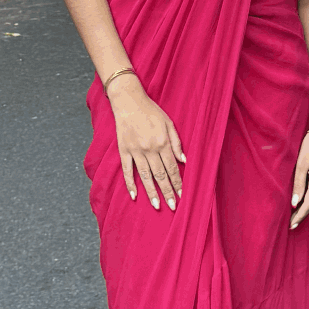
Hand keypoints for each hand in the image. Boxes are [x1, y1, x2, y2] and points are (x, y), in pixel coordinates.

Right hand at [110, 78, 185, 210]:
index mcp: (162, 143)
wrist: (129, 101)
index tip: (182, 195)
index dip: (178, 183)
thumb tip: (184, 161)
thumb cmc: (151, 111)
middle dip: (167, 192)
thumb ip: (176, 143)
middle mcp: (150, 149)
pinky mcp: (124, 150)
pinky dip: (130, 184)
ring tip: (157, 206)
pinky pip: (127, 170)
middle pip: (160, 175)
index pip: (172, 168)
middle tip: (172, 206)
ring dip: (151, 192)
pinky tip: (134, 196)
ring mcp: (135, 151)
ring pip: (145, 176)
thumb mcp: (169, 123)